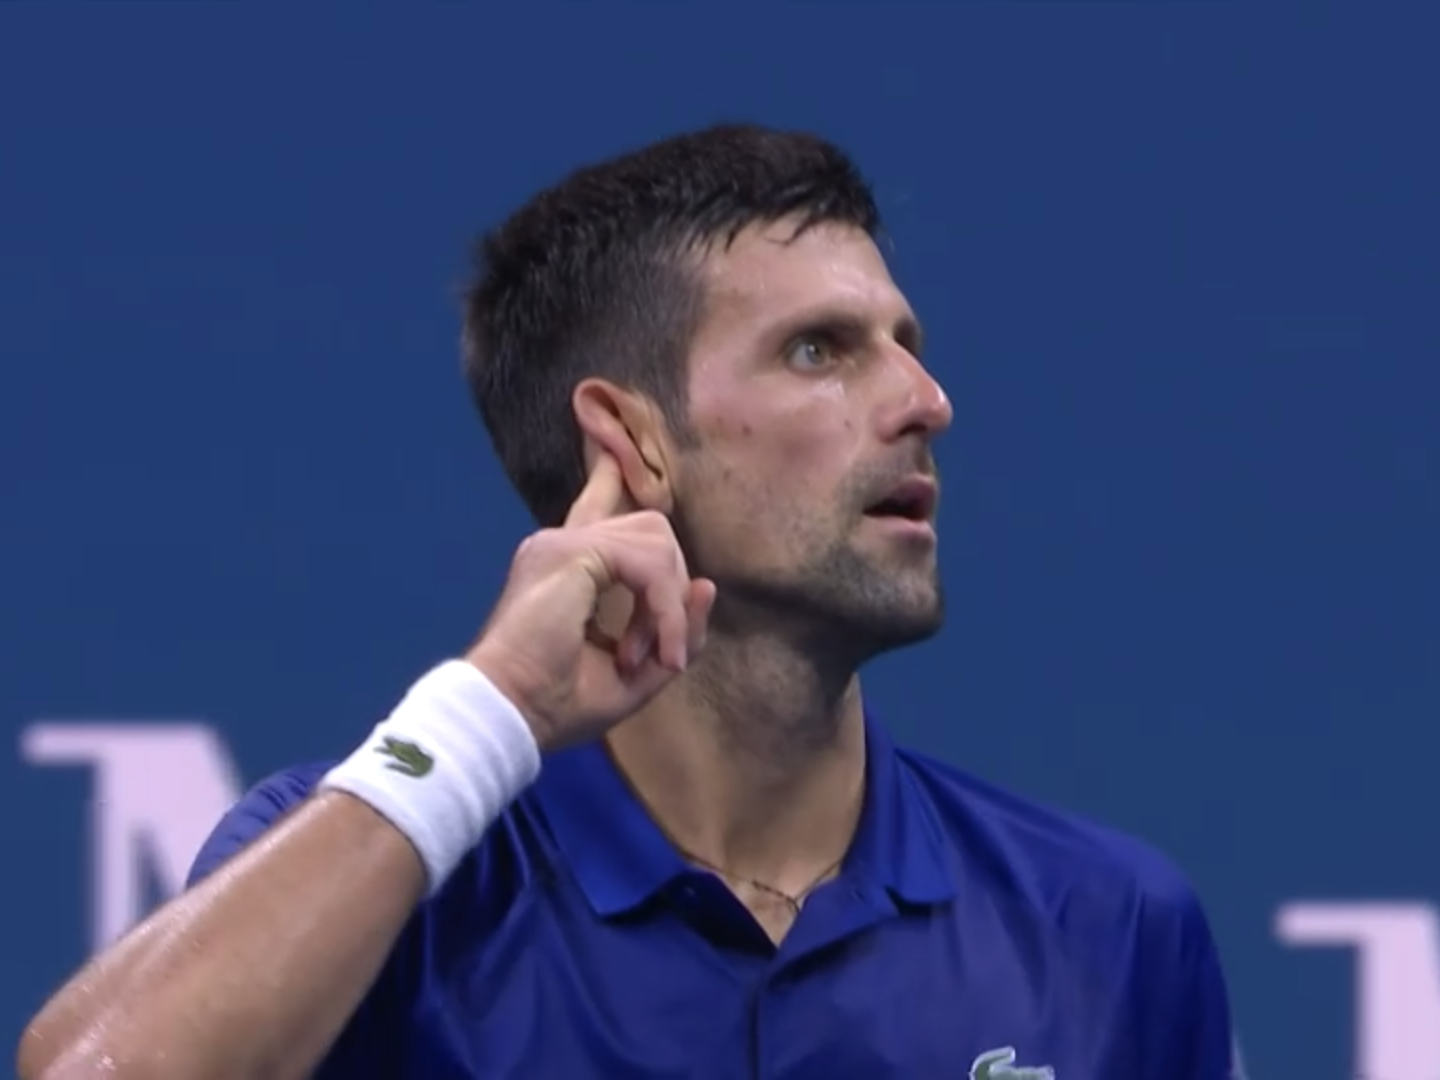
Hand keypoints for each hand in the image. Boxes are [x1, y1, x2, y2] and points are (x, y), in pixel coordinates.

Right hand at [465, 454, 716, 750]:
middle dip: (670, 593)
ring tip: (647, 657)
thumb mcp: (637, 671)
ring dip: (668, 606)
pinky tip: (656, 651)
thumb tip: (706, 585)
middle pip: (652, 530)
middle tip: (656, 655)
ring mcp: (563, 542)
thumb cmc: (558, 704)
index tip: (609, 442)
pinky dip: (665, 610)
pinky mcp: (573, 551)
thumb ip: (673, 630)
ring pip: (659, 541)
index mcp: (567, 567)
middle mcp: (561, 544)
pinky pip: (650, 564)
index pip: (596, 503)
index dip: (609, 474)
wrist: (510, 715)